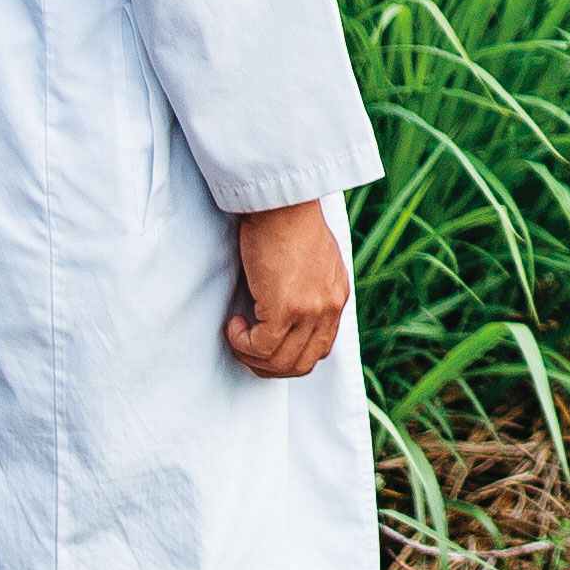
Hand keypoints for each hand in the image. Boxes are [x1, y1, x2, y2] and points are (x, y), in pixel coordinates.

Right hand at [222, 196, 352, 378]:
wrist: (282, 202)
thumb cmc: (287, 222)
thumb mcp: (312, 260)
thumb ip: (310, 287)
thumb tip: (288, 309)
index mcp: (336, 296)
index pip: (320, 348)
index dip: (290, 356)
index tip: (266, 346)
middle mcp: (329, 308)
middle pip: (302, 364)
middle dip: (269, 366)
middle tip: (245, 349)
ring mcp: (310, 310)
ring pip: (280, 361)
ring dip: (251, 355)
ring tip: (237, 334)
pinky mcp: (286, 308)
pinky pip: (263, 347)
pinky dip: (242, 343)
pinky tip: (234, 324)